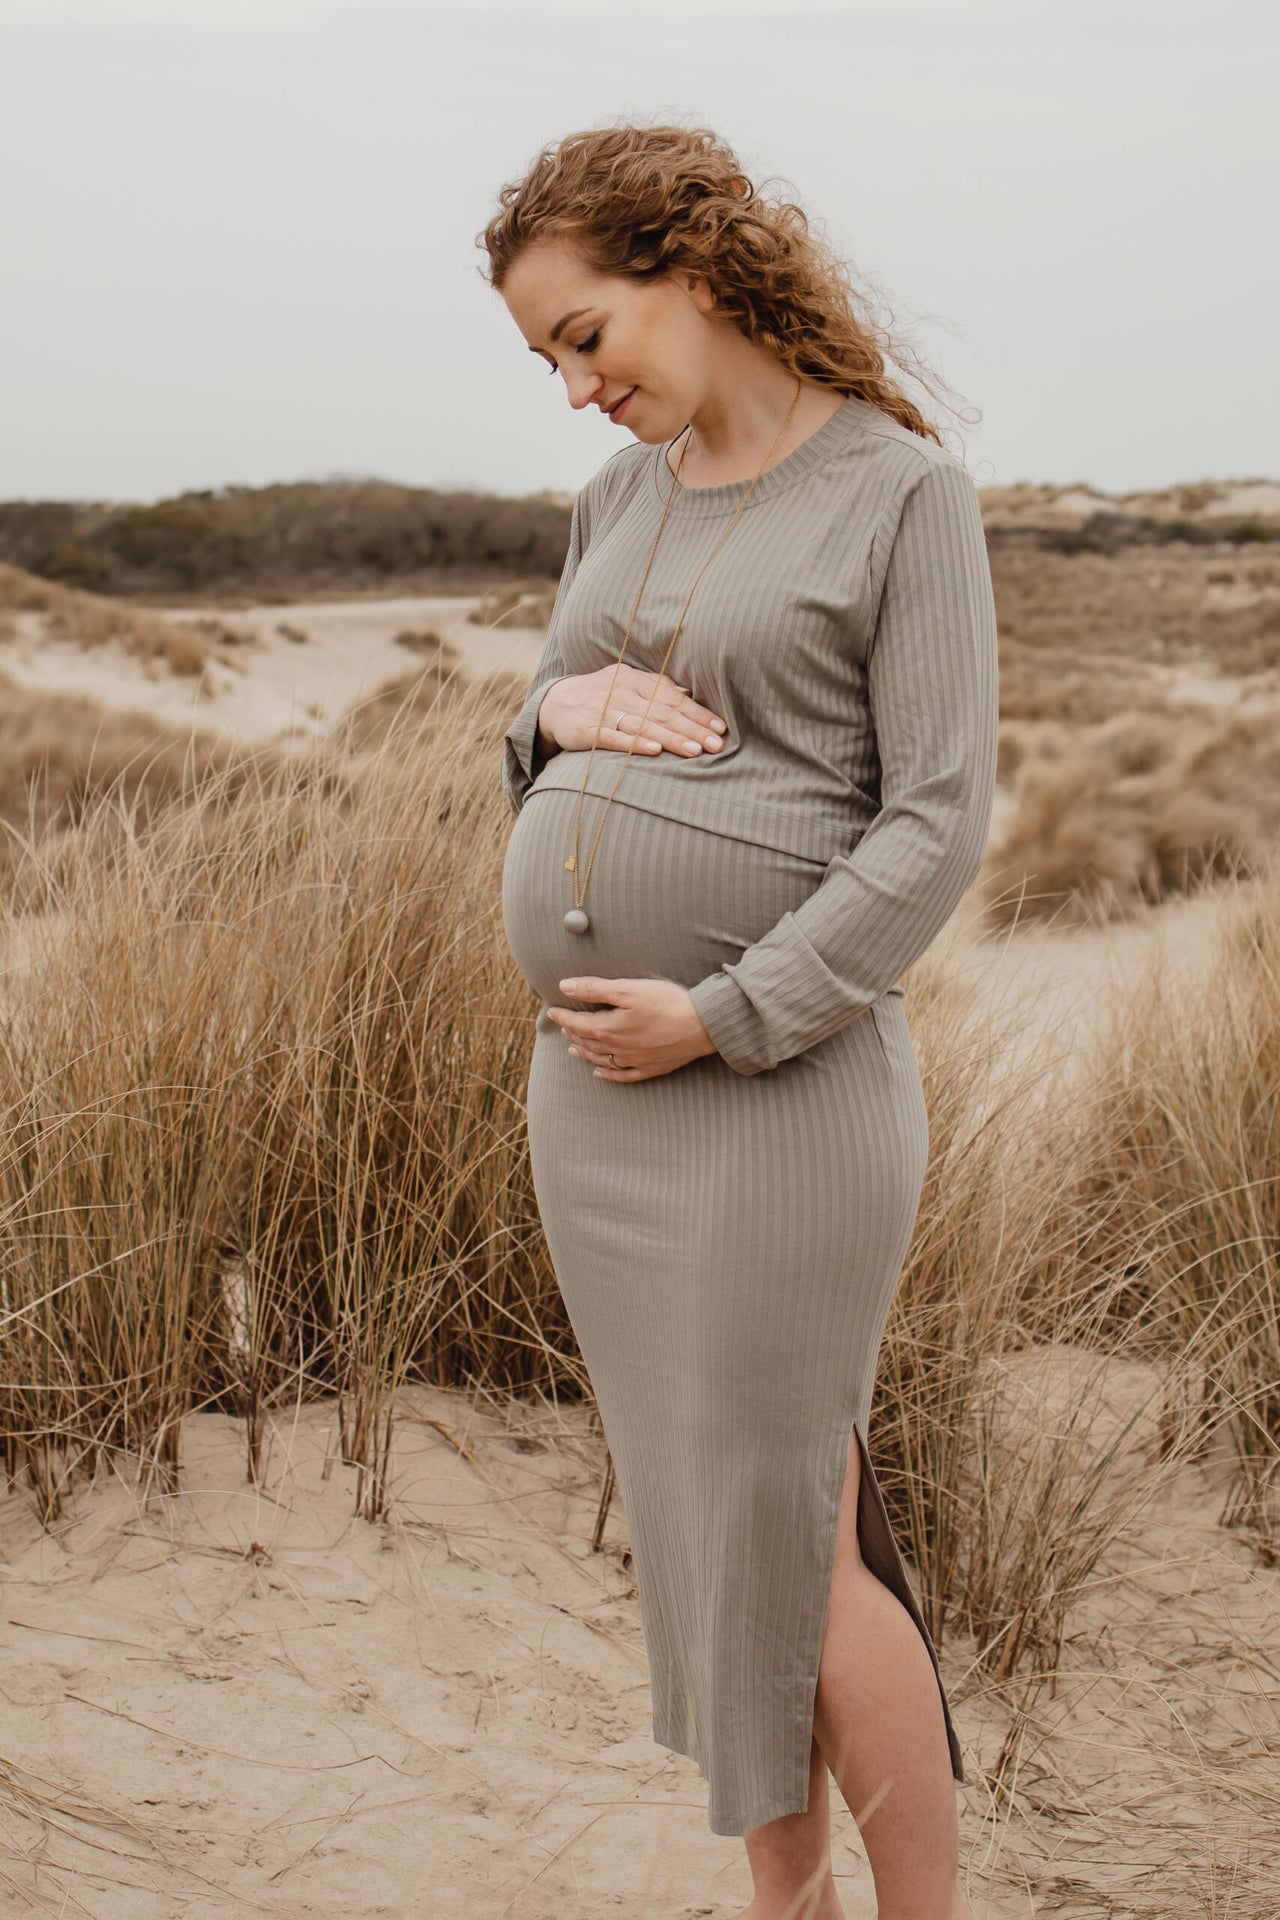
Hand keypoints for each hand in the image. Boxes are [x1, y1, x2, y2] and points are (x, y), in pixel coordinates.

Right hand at [536, 666, 727, 759]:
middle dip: (692, 729)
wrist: (553, 703)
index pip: (673, 698)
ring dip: (671, 738)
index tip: (720, 728)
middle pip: (663, 713)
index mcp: (635, 681)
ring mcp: (603, 711)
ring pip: (643, 725)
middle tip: (716, 745)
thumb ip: (656, 688)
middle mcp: (622, 693)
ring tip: (694, 750)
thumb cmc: (600, 696)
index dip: (698, 713)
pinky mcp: (586, 730)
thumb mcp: (627, 684)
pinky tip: (653, 750)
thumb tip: (689, 695)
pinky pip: (613, 737)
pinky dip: (634, 743)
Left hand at [547, 976, 718, 1081]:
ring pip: (601, 1059)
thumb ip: (594, 989)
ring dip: (584, 1052)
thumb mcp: (628, 990)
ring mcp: (634, 1061)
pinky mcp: (650, 1068)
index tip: (552, 1011)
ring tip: (573, 1048)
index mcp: (609, 1029)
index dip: (562, 1017)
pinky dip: (607, 1074)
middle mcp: (617, 1049)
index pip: (577, 1024)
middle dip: (573, 1033)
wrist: (701, 1026)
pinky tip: (599, 1072)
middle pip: (588, 1042)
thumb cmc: (666, 1003)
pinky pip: (622, 1076)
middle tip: (564, 1025)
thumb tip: (565, 987)